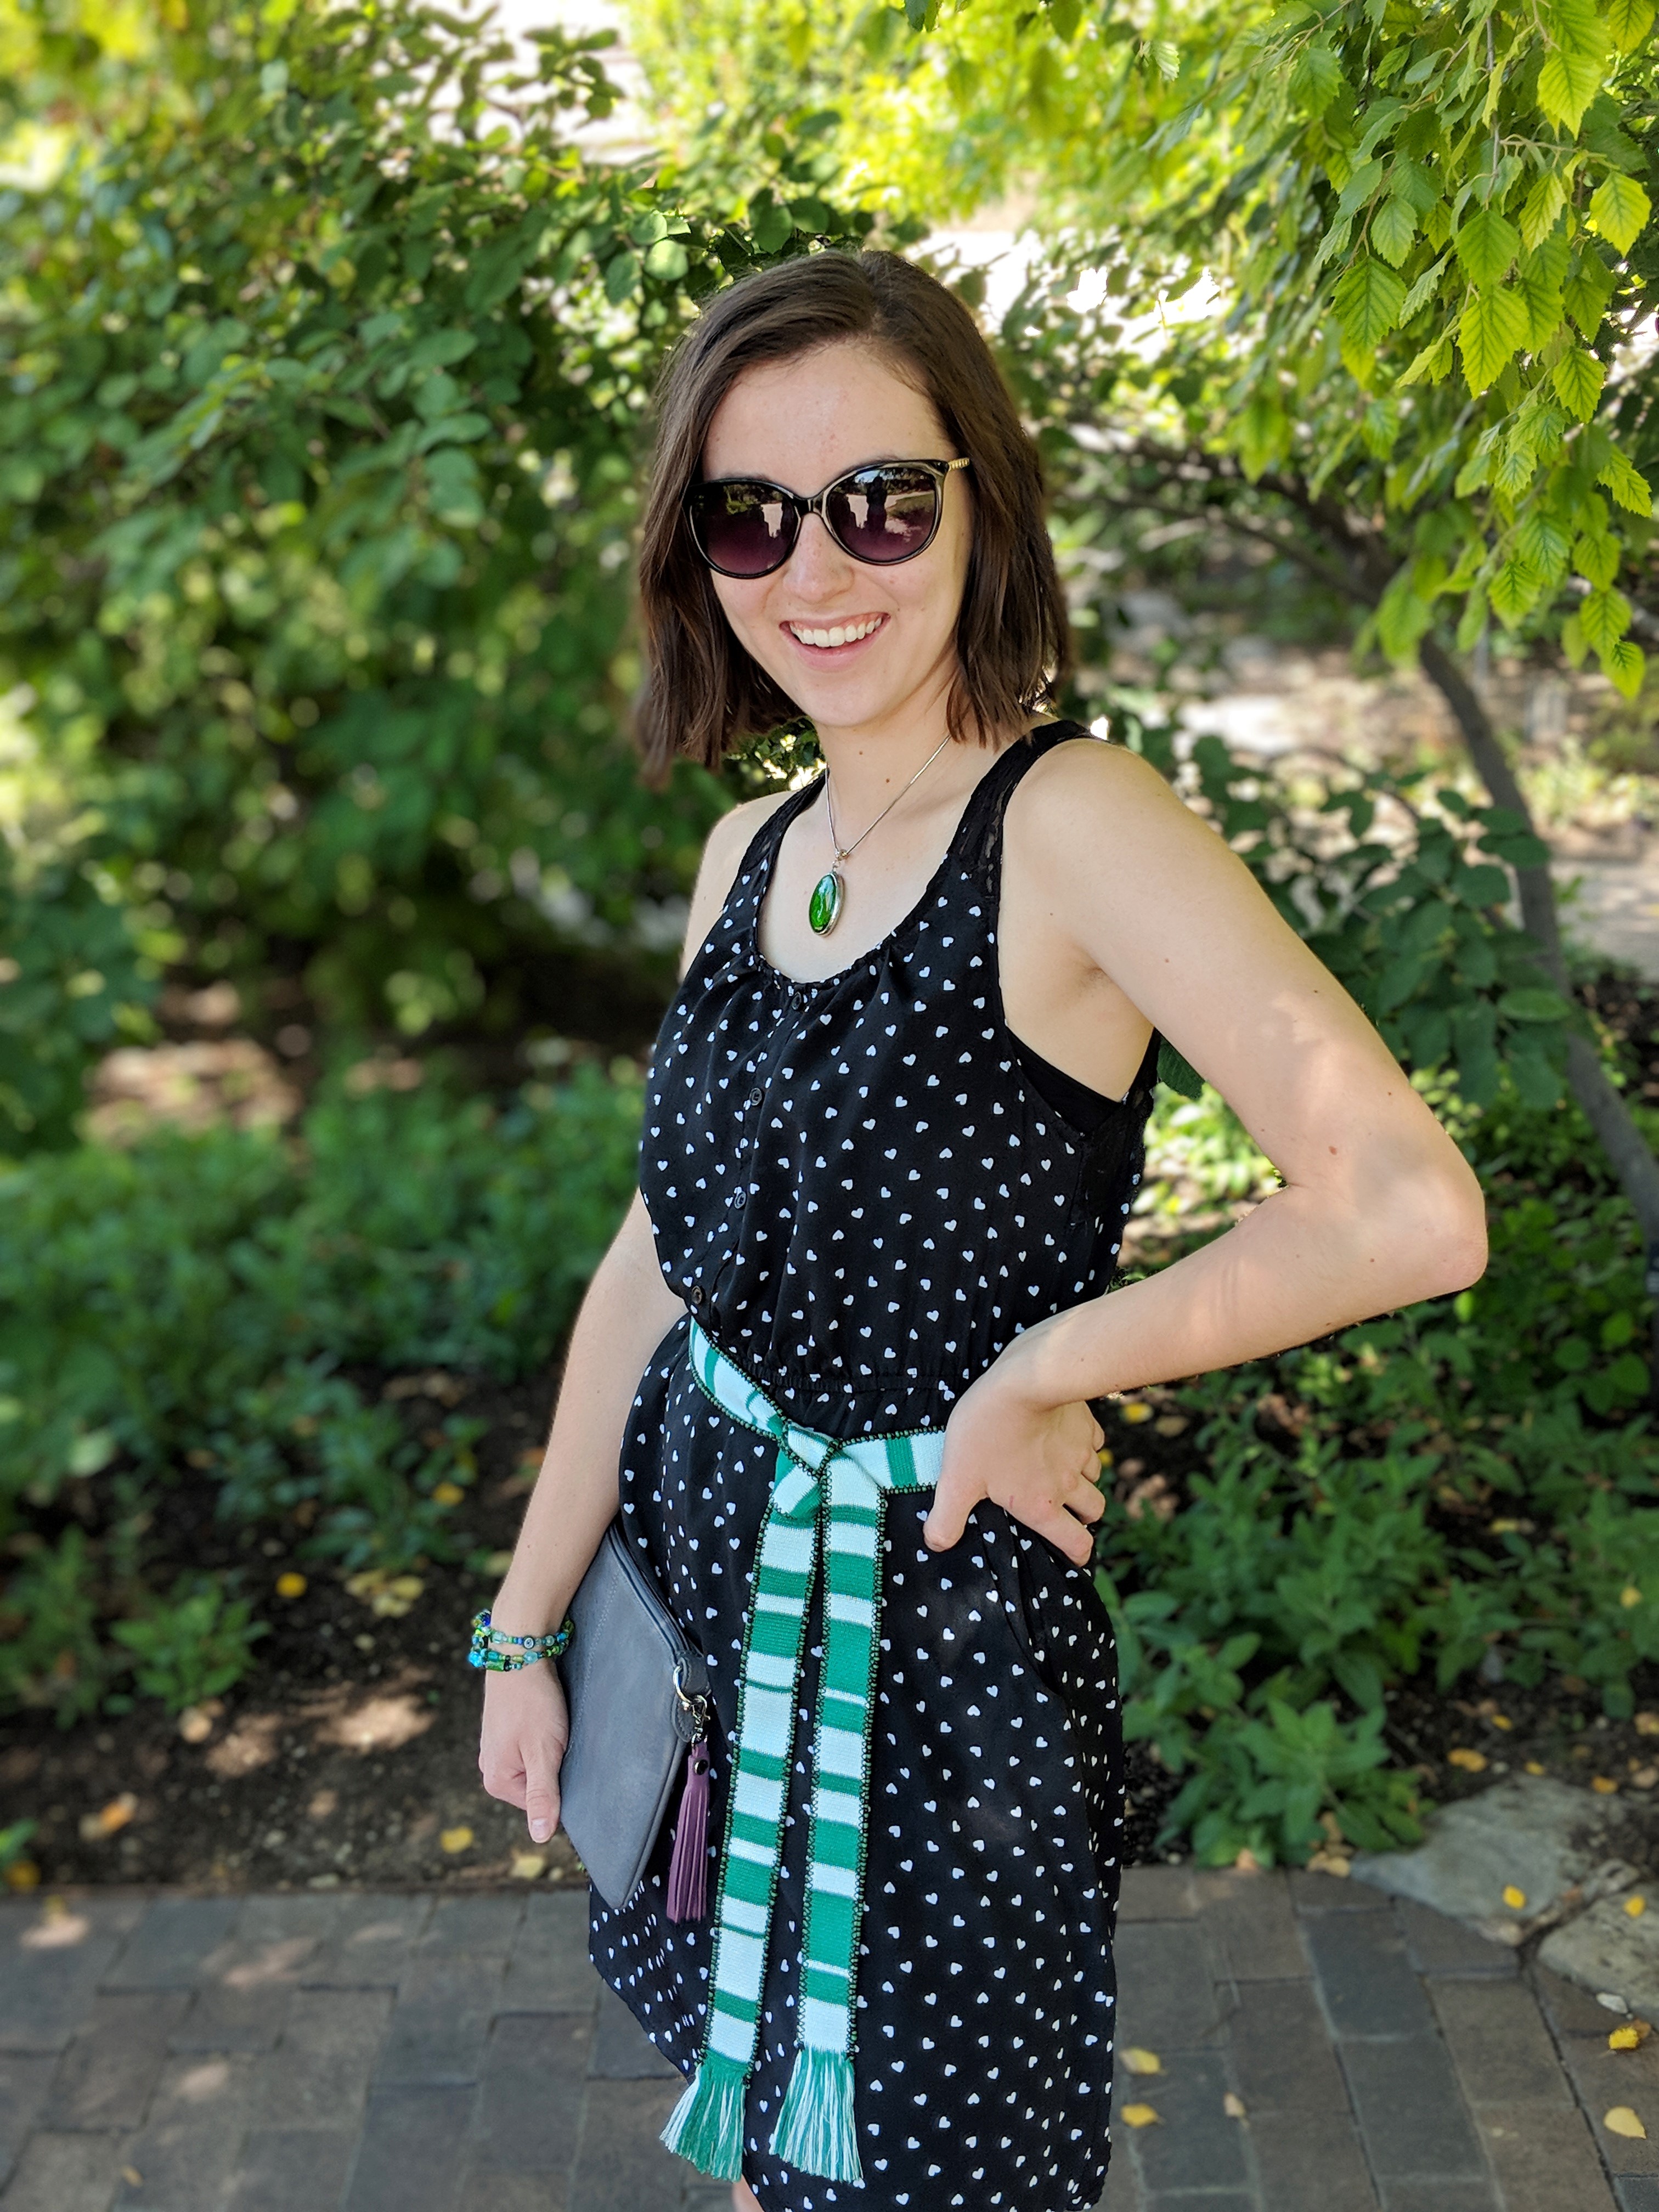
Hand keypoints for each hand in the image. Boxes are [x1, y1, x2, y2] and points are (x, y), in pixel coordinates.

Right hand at [478, 1662, 568, 1843]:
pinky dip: (542, 1735)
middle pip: (536, 1784)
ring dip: (549, 1748)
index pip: (541, 1804)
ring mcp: (495, 1748)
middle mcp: (490, 1768)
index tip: (564, 1757)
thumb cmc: (533, 1703)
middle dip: (553, 1765)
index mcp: (497, 1782)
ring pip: (534, 1762)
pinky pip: (528, 1745)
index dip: (560, 1782)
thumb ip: (543, 1795)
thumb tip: (540, 1837)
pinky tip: (546, 1718)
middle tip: (559, 1738)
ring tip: (551, 1726)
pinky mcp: (503, 1730)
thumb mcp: (544, 1753)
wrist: (519, 1653)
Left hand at [923, 1355, 1106, 1564]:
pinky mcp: (1086, 1423)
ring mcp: (1081, 1452)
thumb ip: (947, 1516)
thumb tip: (936, 1544)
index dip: (1077, 1554)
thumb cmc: (988, 1431)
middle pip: (1094, 1511)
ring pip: (1094, 1475)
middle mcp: (1069, 1484)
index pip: (1077, 1545)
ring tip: (1060, 1470)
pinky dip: (1083, 1443)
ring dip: (1082, 1478)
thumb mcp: (958, 1478)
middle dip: (1083, 1516)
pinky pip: (1093, 1441)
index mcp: (1042, 1505)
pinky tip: (1063, 1435)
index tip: (1073, 1554)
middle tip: (1066, 1510)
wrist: (1024, 1380)